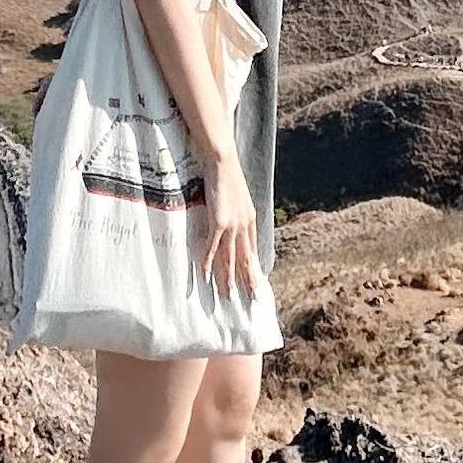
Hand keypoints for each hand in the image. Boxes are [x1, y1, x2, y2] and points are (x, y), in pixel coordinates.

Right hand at [198, 143, 258, 302]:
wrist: (222, 161)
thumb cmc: (226, 175)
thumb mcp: (237, 195)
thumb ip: (236, 210)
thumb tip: (229, 220)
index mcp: (250, 219)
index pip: (252, 250)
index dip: (253, 268)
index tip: (255, 283)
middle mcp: (244, 225)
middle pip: (245, 259)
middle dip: (247, 281)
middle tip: (250, 301)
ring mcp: (233, 225)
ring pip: (230, 258)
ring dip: (228, 279)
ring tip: (228, 297)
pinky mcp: (219, 222)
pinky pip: (213, 248)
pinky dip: (209, 263)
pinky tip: (207, 276)